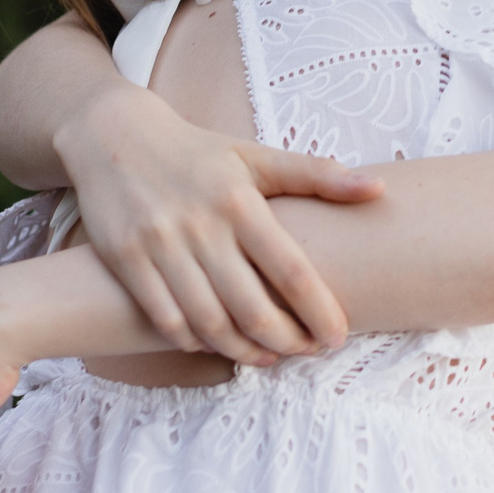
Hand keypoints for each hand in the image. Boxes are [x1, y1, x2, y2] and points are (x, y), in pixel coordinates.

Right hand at [57, 83, 380, 362]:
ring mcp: (160, 244)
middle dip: (286, 342)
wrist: (115, 135)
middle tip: (306, 354)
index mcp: (241, 200)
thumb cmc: (198, 153)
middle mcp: (201, 224)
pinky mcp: (127, 259)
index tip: (338, 337)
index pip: (292, 270)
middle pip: (252, 307)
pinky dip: (194, 342)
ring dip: (243, 350)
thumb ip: (317, 175)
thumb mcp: (256, 155)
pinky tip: (215, 344)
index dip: (319, 312)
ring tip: (267, 357)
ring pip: (209, 322)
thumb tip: (379, 191)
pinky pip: (165, 319)